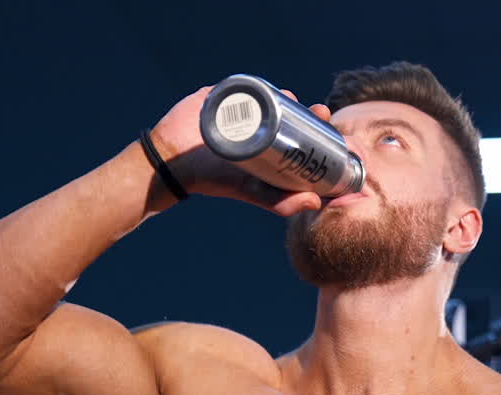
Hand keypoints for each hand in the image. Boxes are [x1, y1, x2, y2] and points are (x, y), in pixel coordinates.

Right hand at [149, 84, 333, 216]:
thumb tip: (315, 202)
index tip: (328, 122)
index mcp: (268, 145)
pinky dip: (256, 85)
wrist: (172, 163)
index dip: (316, 125)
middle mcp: (257, 126)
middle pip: (288, 112)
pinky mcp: (221, 95)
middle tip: (317, 111)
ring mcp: (240, 109)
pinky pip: (242, 86)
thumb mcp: (252, 191)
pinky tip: (269, 88)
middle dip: (306, 109)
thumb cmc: (213, 179)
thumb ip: (280, 202)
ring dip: (285, 94)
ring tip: (294, 99)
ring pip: (269, 96)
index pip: (298, 132)